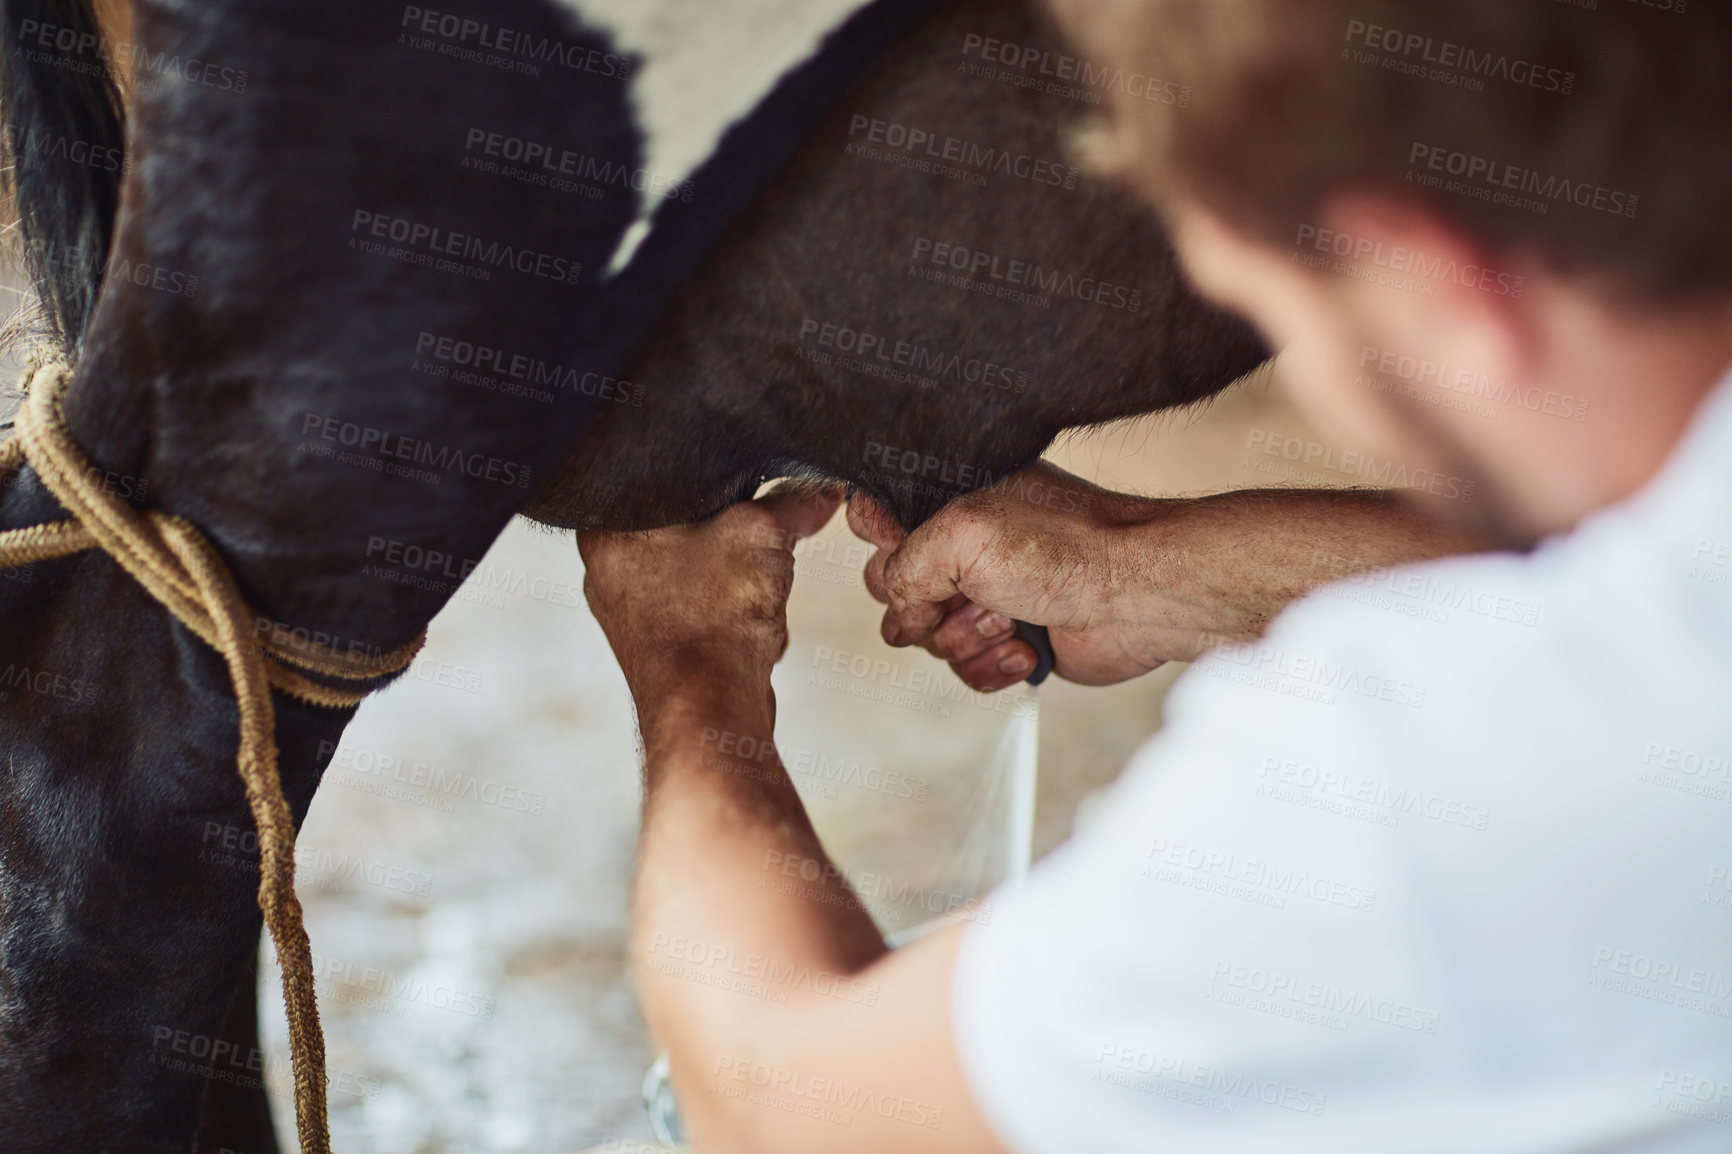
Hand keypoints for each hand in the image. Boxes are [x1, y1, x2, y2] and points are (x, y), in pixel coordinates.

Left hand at [579, 486, 842, 709]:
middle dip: (735, 543)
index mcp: (605, 529)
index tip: (745, 501)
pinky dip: (736, 618)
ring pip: (706, 573)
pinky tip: (744, 629)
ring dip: (741, 584)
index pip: (664, 480)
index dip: (716, 487)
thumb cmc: (711, 622)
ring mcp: (630, 615)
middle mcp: (605, 572)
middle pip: (690, 529)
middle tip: (748, 556)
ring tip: (746, 598)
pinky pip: (710, 613)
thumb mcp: (764, 534)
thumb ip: (793, 501)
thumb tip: (821, 489)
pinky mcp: (659, 648)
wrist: (709, 711)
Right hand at [848, 463, 1182, 691]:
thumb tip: (899, 612)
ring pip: (927, 637)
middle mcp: (962, 545)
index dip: (885, 547)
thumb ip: (902, 567)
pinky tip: (1025, 648)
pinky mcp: (1006, 638)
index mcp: (949, 499)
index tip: (913, 554)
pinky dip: (991, 666)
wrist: (1136, 596)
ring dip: (966, 638)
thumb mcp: (961, 534)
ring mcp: (983, 593)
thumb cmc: (1068, 546)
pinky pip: (963, 668)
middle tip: (973, 593)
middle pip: (891, 590)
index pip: (874, 519)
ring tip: (1010, 618)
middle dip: (929, 605)